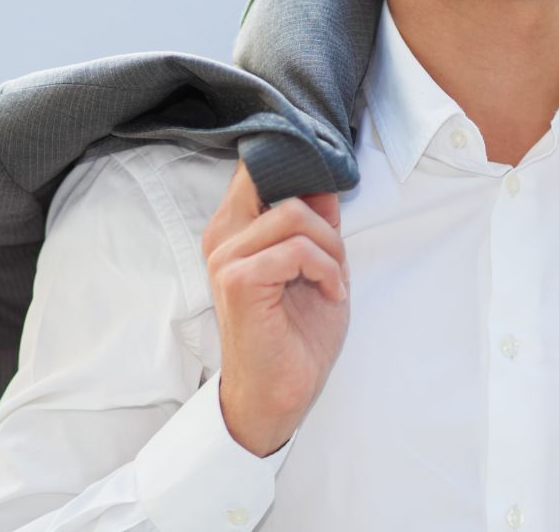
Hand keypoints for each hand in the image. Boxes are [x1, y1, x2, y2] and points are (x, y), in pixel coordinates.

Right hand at [201, 158, 350, 456]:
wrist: (282, 395)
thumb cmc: (298, 331)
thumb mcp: (320, 261)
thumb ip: (319, 218)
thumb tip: (327, 176)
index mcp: (236, 226)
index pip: (258, 168)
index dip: (296, 163)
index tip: (327, 183)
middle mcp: (224, 235)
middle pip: (282, 183)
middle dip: (324, 218)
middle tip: (335, 258)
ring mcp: (226, 257)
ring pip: (294, 215)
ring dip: (329, 247)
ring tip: (333, 279)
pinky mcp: (238, 281)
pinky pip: (296, 250)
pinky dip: (325, 269)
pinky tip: (330, 293)